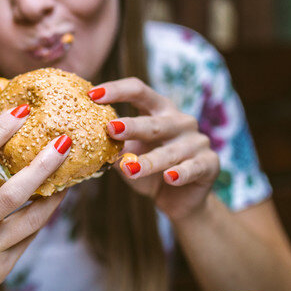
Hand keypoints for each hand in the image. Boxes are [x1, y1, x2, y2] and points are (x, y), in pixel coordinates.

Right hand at [0, 105, 70, 290]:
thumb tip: (6, 149)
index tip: (21, 111)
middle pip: (13, 190)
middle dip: (44, 163)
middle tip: (65, 141)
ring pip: (32, 218)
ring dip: (55, 194)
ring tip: (70, 175)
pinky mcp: (0, 268)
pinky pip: (29, 238)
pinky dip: (42, 217)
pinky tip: (53, 202)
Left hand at [88, 78, 219, 221]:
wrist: (179, 200)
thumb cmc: (149, 171)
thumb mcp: (129, 155)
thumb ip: (112, 145)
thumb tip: (80, 139)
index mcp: (158, 110)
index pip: (139, 91)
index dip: (116, 90)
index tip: (92, 94)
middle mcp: (179, 120)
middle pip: (153, 121)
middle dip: (132, 126)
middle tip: (111, 128)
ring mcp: (197, 141)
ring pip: (170, 151)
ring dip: (149, 161)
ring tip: (129, 169)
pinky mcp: (209, 163)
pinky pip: (193, 167)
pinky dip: (181, 173)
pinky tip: (170, 177)